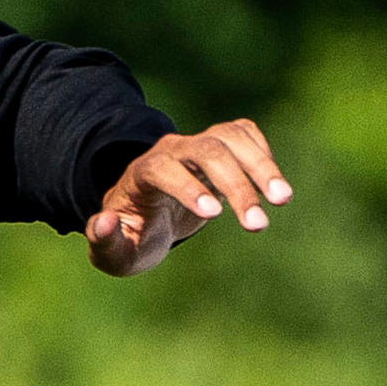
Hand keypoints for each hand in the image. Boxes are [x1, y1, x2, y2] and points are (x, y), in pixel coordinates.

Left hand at [87, 119, 290, 275]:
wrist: (147, 215)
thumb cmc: (132, 237)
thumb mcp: (113, 251)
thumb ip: (103, 240)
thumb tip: (104, 223)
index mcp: (142, 174)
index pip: (163, 168)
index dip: (187, 186)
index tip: (213, 215)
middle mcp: (171, 150)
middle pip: (206, 151)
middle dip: (234, 185)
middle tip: (257, 225)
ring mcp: (197, 144)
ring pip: (231, 137)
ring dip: (260, 165)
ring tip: (282, 200)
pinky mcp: (220, 144)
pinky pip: (245, 134)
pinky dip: (263, 154)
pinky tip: (274, 187)